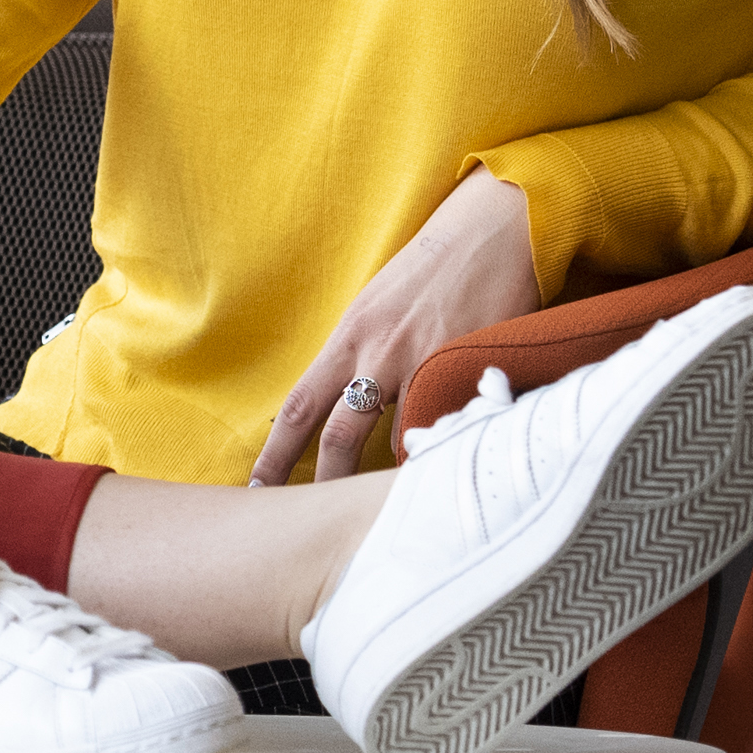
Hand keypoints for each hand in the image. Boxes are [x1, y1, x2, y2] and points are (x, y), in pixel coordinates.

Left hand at [252, 169, 542, 482]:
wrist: (495, 229)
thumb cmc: (436, 267)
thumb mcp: (380, 306)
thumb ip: (361, 353)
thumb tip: (344, 400)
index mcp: (350, 337)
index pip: (299, 407)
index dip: (274, 454)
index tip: (257, 488)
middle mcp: (378, 353)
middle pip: (338, 436)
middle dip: (321, 484)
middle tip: (309, 523)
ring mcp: (424, 362)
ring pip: (395, 442)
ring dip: (385, 479)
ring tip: (377, 512)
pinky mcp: (468, 367)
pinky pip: (448, 425)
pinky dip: (443, 451)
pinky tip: (444, 473)